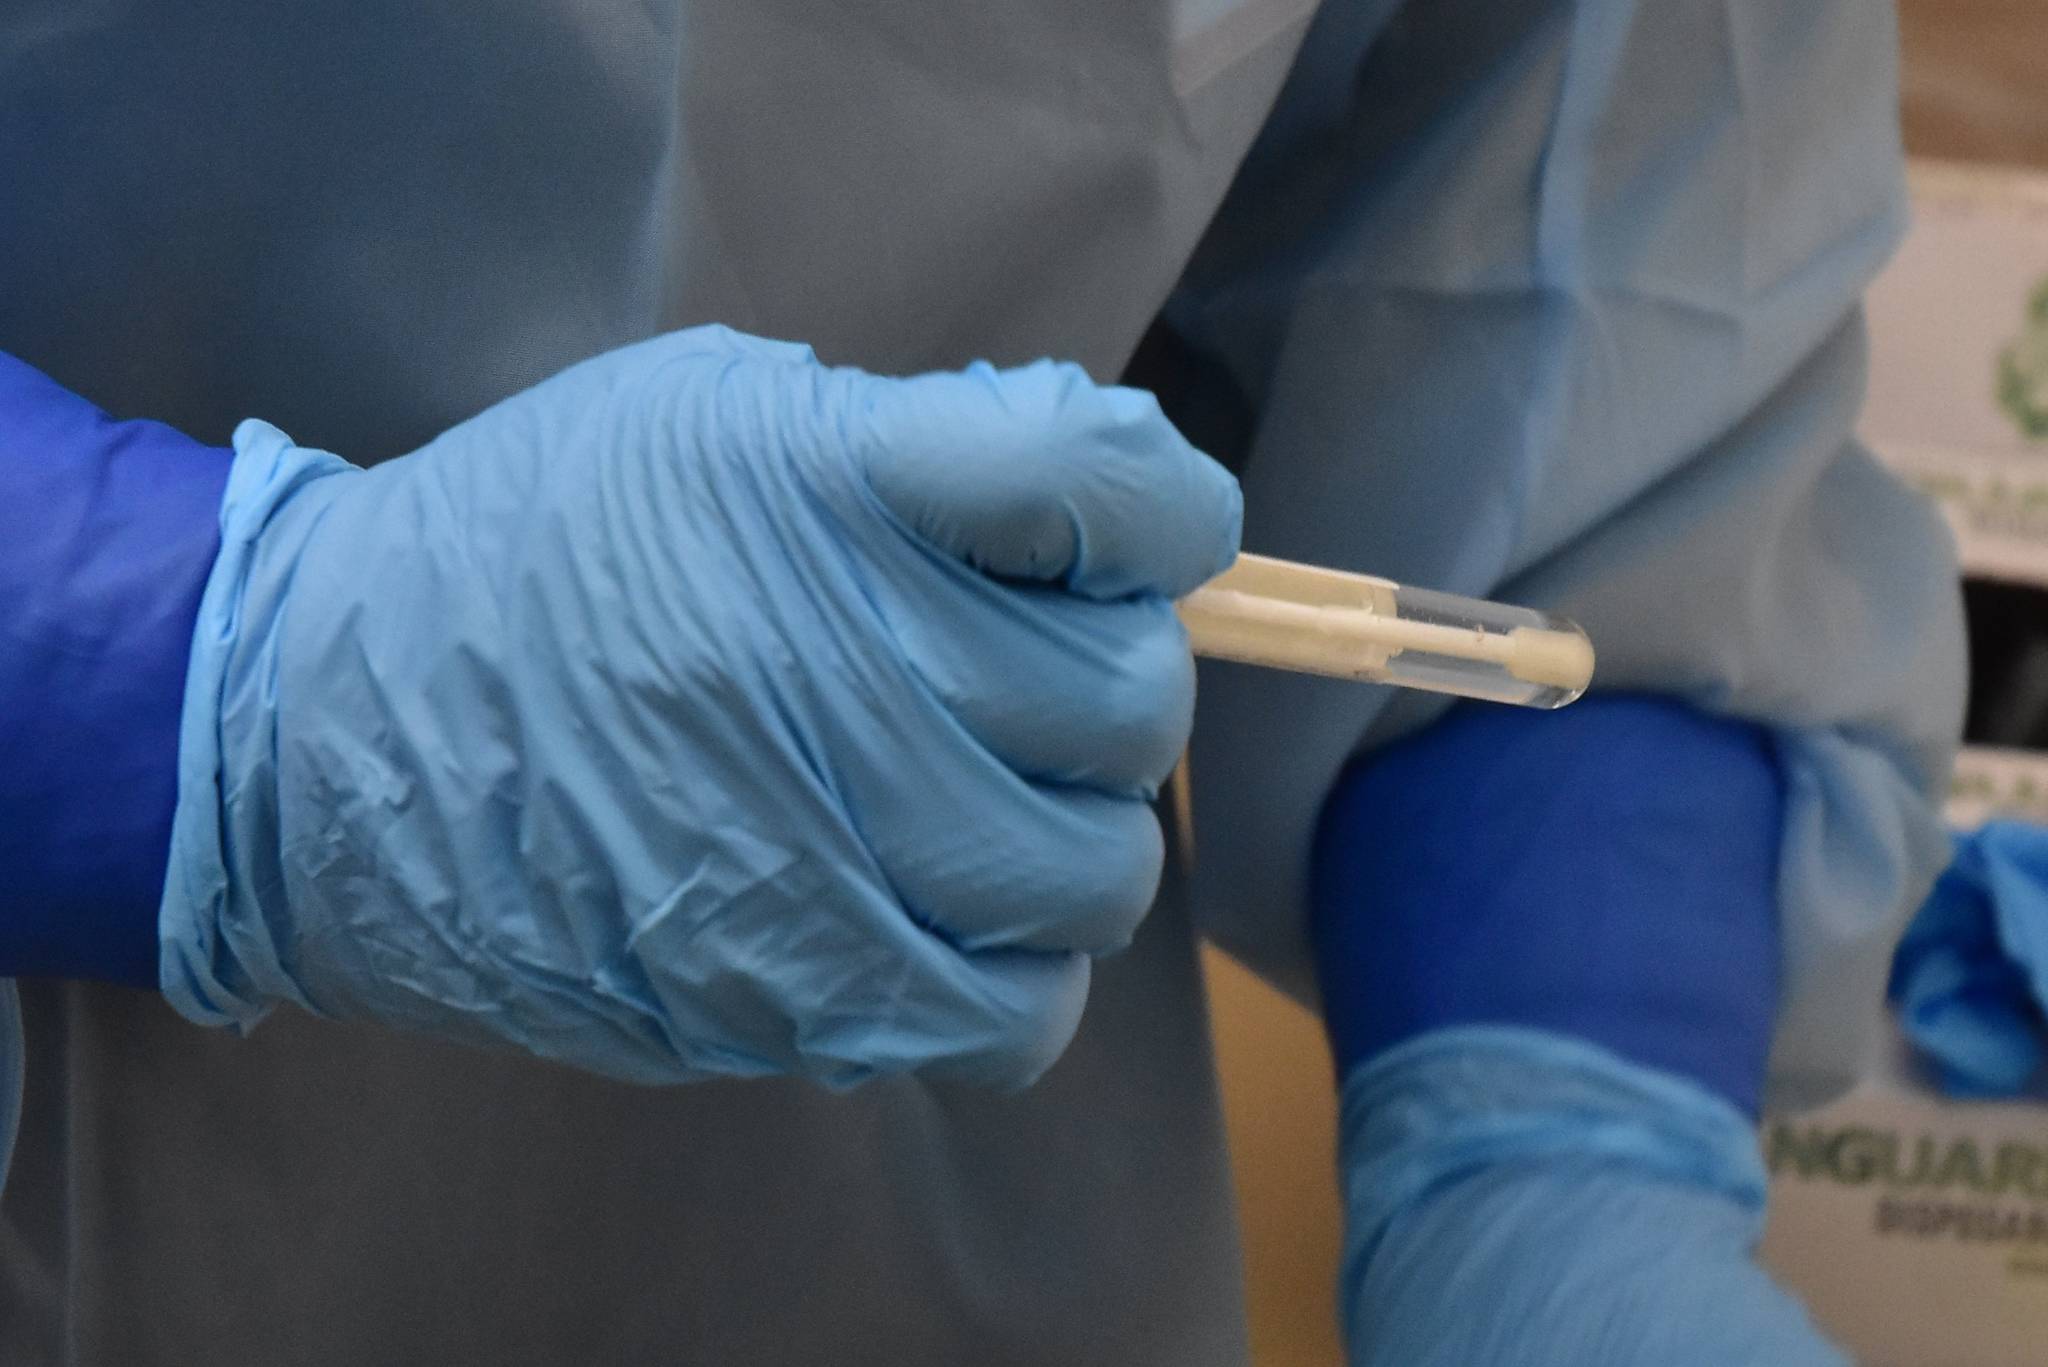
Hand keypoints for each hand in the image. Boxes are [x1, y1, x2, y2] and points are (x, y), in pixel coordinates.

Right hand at [162, 326, 1240, 1086]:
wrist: (325, 736)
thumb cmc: (534, 551)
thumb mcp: (709, 416)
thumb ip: (914, 441)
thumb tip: (1088, 504)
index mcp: (834, 486)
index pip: (1112, 486)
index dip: (1165, 510)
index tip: (1132, 533)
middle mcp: (848, 665)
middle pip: (1134, 697)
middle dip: (1106, 680)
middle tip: (1021, 676)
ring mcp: (826, 849)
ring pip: (1100, 871)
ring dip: (1069, 831)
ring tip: (980, 799)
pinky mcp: (791, 993)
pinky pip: (1022, 1015)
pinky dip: (1016, 967)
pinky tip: (944, 912)